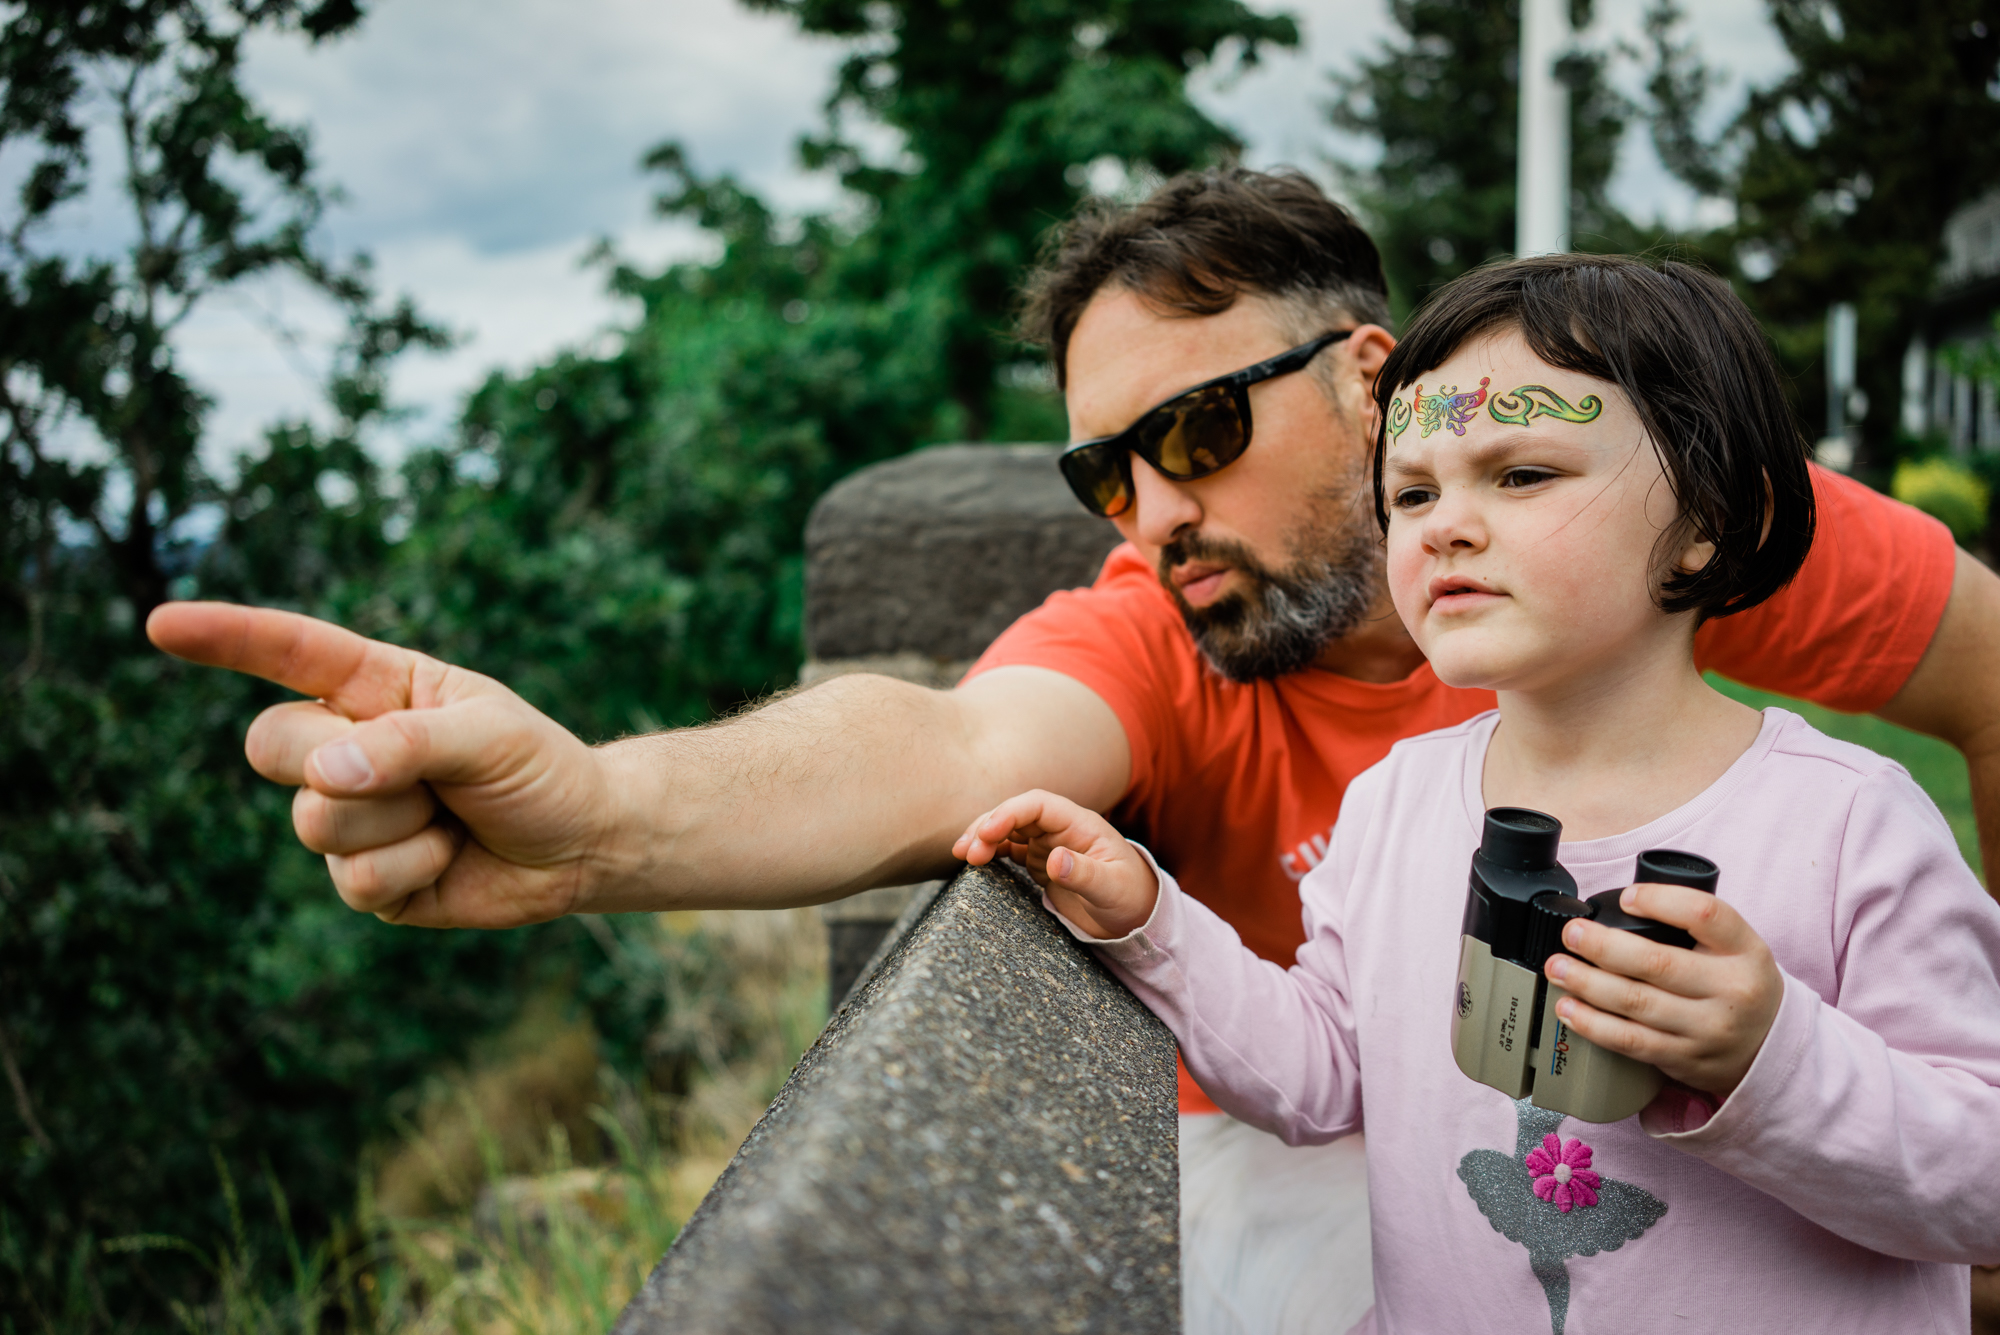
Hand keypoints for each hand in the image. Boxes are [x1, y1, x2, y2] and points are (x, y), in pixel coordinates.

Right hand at [147, 601, 621, 927]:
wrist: (580, 844)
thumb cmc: (538, 769)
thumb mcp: (490, 736)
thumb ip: (409, 743)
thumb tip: (324, 775)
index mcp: (377, 687)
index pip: (290, 654)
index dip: (227, 639)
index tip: (162, 624)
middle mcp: (348, 745)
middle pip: (272, 745)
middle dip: (342, 762)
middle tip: (422, 771)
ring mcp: (349, 815)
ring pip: (315, 821)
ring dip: (398, 822)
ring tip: (450, 815)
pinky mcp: (364, 879)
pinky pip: (353, 880)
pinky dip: (414, 869)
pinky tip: (449, 857)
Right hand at [952, 789, 1158, 939]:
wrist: (1136, 915)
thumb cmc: (1131, 897)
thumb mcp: (1112, 888)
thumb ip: (1085, 873)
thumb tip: (1054, 859)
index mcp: (1080, 824)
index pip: (1038, 805)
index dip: (1010, 813)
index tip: (988, 831)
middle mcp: (1061, 830)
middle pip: (1016, 815)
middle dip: (988, 826)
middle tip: (968, 852)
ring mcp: (1049, 845)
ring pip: (1008, 831)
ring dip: (984, 838)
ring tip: (963, 855)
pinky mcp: (1041, 863)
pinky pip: (1010, 850)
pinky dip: (991, 852)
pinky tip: (975, 861)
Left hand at [1542, 883, 1782, 1101]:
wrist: (1773, 1048)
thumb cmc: (1740, 985)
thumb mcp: (1738, 947)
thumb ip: (1695, 925)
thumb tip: (1626, 902)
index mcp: (1745, 950)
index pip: (1704, 915)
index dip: (1660, 900)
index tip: (1627, 897)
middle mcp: (1731, 990)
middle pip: (1657, 963)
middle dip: (1602, 946)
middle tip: (1571, 934)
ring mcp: (1708, 1029)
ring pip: (1636, 1003)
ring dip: (1587, 983)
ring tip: (1557, 968)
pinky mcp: (1685, 1059)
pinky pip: (1631, 1041)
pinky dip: (1593, 1024)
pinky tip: (1569, 1008)